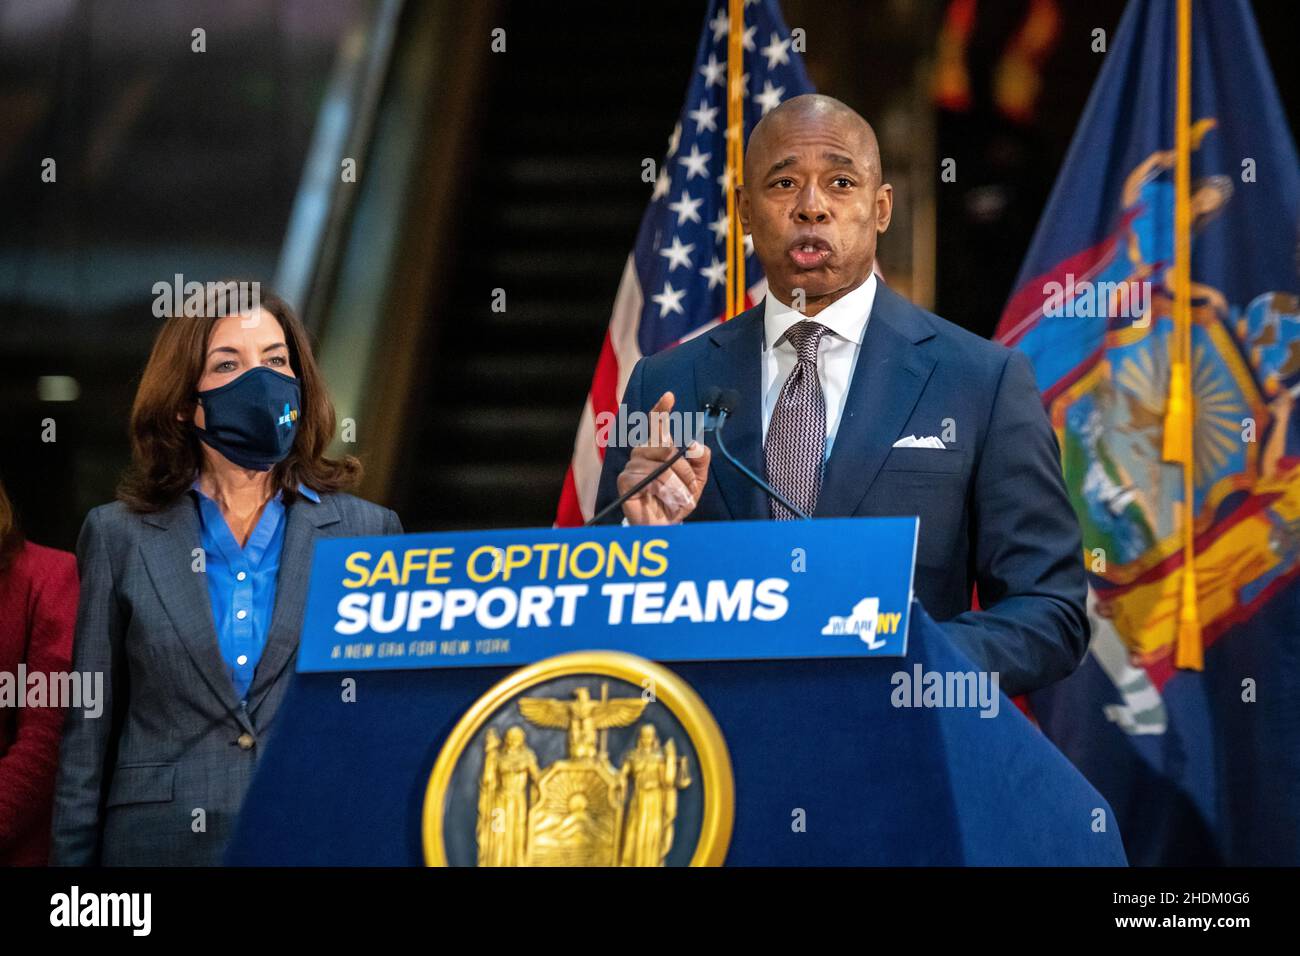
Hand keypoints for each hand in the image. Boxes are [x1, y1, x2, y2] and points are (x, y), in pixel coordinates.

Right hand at [617, 391, 710, 524]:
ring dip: (677, 483)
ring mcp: (632, 466)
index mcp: (657, 449)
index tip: (669, 397)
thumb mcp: (696, 479)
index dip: (660, 410)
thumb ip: (700, 460)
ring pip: (662, 465)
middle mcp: (642, 454)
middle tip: (690, 485)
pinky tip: (664, 499)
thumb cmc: (676, 500)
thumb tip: (697, 445)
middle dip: (684, 467)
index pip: (655, 424)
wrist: (665, 526)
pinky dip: (664, 490)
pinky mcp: (625, 481)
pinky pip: (650, 478)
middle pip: (666, 446)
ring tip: (678, 497)